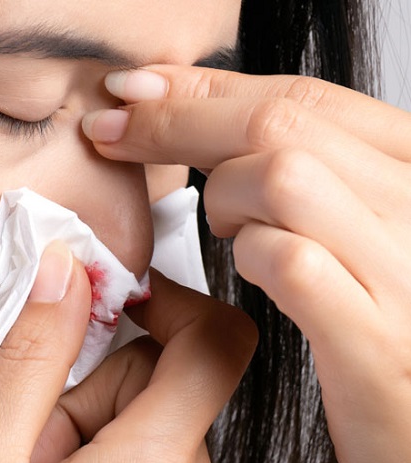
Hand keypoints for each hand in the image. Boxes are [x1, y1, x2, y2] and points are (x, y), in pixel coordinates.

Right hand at [0, 241, 255, 462]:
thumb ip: (29, 358)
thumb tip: (65, 273)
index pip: (216, 343)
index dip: (172, 300)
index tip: (118, 298)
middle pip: (165, 376)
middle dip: (95, 385)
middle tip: (39, 434)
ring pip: (152, 411)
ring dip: (92, 421)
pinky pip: (148, 445)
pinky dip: (103, 448)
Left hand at [81, 65, 410, 462]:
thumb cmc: (389, 322)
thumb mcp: (362, 226)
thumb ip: (311, 171)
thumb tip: (214, 121)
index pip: (302, 97)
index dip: (206, 88)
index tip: (139, 89)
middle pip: (279, 123)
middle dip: (177, 120)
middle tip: (114, 129)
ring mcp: (405, 272)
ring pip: (283, 176)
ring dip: (224, 196)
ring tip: (228, 229)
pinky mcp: (376, 342)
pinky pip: (289, 260)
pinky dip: (248, 254)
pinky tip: (250, 267)